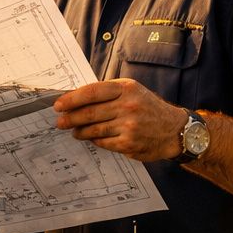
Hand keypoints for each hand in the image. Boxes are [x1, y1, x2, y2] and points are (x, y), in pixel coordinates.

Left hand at [52, 79, 185, 161]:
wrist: (173, 130)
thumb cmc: (147, 107)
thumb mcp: (131, 91)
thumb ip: (107, 92)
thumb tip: (74, 97)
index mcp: (126, 88)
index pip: (91, 92)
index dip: (71, 99)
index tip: (58, 105)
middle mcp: (128, 106)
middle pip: (89, 112)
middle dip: (70, 118)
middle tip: (60, 121)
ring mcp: (129, 126)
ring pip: (93, 129)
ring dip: (79, 131)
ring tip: (74, 131)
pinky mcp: (128, 143)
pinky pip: (102, 142)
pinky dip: (93, 140)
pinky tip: (90, 137)